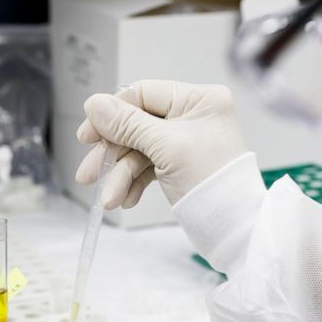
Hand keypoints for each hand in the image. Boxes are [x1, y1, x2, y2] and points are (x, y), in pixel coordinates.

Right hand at [76, 80, 247, 208]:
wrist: (233, 226)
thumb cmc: (210, 180)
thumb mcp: (166, 146)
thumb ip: (128, 124)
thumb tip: (93, 103)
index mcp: (199, 99)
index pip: (143, 94)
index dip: (112, 114)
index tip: (87, 136)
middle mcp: (193, 115)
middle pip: (136, 125)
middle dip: (112, 153)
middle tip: (87, 174)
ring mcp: (185, 141)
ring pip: (139, 150)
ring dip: (119, 175)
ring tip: (109, 199)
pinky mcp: (180, 165)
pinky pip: (148, 168)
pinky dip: (133, 183)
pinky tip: (125, 200)